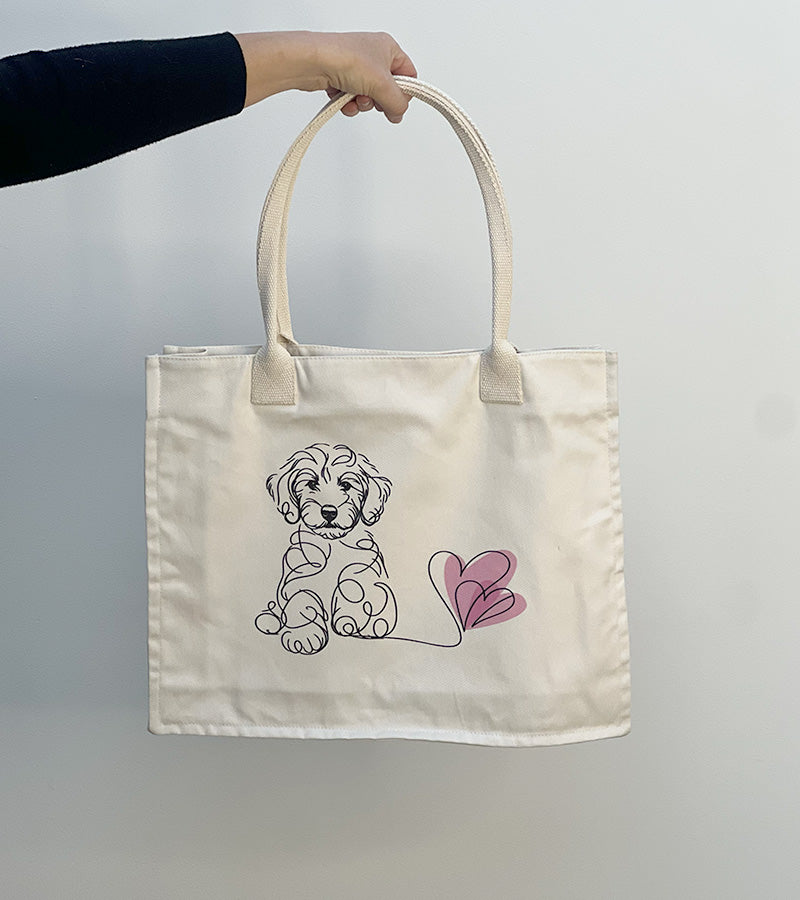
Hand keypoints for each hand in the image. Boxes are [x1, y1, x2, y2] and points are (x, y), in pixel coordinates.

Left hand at [233, 30, 417, 123]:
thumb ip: (397, 103)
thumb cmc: (347, 59)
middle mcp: (373, 55)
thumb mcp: (383, 85)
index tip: (397, 105)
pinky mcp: (341, 77)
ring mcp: (356, 67)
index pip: (408, 74)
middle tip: (373, 99)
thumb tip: (399, 114)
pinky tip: (343, 101)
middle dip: (379, 100)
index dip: (404, 93)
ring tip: (355, 98)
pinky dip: (349, 104)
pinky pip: (352, 98)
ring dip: (363, 103)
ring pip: (369, 96)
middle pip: (387, 89)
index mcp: (388, 48)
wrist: (314, 61)